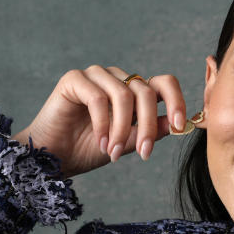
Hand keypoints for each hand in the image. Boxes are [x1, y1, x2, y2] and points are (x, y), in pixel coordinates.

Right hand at [10, 66, 188, 178]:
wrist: (54, 158)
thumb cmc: (88, 150)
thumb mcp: (128, 143)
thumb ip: (151, 131)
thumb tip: (179, 124)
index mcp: (133, 90)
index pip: (164, 83)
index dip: (176, 100)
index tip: (179, 125)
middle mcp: (117, 78)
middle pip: (146, 92)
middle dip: (147, 126)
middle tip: (144, 153)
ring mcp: (96, 76)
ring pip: (124, 95)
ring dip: (122, 129)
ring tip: (114, 152)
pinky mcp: (74, 79)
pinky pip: (99, 97)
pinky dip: (103, 123)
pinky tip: (101, 142)